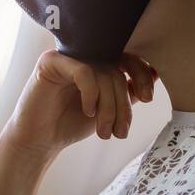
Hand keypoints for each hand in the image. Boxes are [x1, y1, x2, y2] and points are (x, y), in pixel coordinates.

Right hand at [0, 50, 156, 160]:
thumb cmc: (70, 124)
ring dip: (109, 107)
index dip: (142, 74)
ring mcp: (66, 55)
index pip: (127, 57)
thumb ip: (128, 92)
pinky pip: (84, 72)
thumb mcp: (108, 108)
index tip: (147, 99)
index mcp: (96, 60)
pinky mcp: (51, 62)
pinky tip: (87, 113)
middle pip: (118, 67)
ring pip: (103, 72)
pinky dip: (91, 95)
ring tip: (104, 131)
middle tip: (121, 131)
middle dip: (123, 103)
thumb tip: (155, 73)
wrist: (39, 141)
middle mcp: (81, 53)